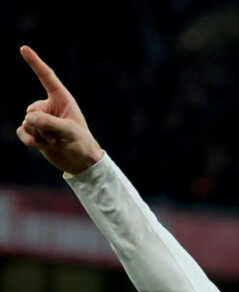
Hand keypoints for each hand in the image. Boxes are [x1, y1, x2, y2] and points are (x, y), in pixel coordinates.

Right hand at [16, 46, 103, 174]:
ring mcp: (41, 120)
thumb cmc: (81, 143)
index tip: (23, 48)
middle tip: (58, 137)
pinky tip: (41, 146)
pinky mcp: (35, 132)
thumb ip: (49, 123)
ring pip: (27, 122)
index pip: (46, 77)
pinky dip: (29, 140)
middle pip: (32, 110)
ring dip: (39, 136)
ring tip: (55, 142)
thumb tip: (28, 118)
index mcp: (61, 99)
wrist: (80, 162)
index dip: (35, 63)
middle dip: (42, 126)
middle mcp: (49, 106)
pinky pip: (22, 132)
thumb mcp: (69, 132)